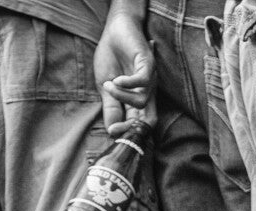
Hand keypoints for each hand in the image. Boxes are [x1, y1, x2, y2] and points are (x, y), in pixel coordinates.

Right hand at [93, 9, 152, 133]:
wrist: (115, 31)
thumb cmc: (111, 58)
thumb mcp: (105, 87)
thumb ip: (111, 107)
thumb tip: (112, 130)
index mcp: (136, 101)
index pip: (140, 126)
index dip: (129, 133)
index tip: (112, 131)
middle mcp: (147, 94)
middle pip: (149, 121)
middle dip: (131, 127)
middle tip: (115, 125)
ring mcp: (149, 80)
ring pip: (141, 102)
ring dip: (121, 97)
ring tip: (109, 85)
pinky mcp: (148, 65)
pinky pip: (142, 82)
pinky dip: (128, 84)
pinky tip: (116, 80)